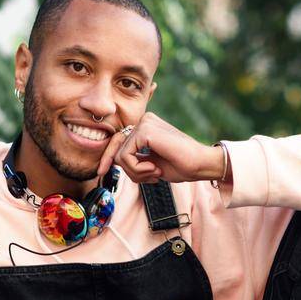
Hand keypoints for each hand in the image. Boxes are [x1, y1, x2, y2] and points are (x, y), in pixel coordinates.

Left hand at [95, 113, 225, 184]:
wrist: (199, 164)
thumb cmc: (180, 165)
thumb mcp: (150, 163)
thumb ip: (133, 160)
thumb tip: (114, 162)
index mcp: (145, 126)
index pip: (118, 141)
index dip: (108, 157)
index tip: (101, 172)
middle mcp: (143, 120)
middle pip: (116, 148)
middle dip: (126, 169)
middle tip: (147, 178)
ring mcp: (144, 123)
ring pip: (120, 156)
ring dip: (136, 173)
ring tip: (155, 173)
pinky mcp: (145, 131)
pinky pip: (126, 157)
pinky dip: (138, 169)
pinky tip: (155, 169)